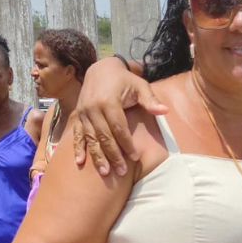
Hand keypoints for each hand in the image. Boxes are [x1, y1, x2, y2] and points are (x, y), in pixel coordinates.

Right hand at [72, 57, 167, 175]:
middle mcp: (93, 108)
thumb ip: (151, 100)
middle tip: (122, 172)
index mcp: (108, 101)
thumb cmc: (125, 80)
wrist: (101, 69)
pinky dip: (77, 148)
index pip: (119, 128)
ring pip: (90, 138)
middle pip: (104, 136)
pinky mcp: (77, 116)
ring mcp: (83, 113)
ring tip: (105, 172)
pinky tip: (80, 163)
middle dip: (113, 155)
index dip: (127, 143)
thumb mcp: (140, 86)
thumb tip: (165, 111)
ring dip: (97, 156)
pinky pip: (76, 134)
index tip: (135, 157)